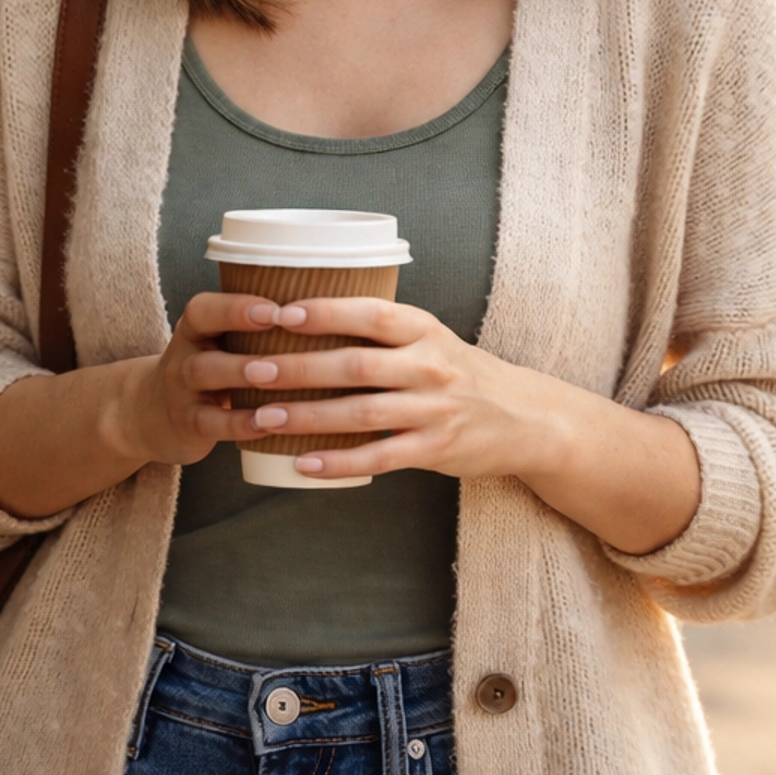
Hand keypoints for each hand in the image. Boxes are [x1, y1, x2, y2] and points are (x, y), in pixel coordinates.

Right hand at [103, 292, 317, 467]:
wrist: (152, 414)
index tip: (278, 306)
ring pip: (204, 373)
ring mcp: (181, 388)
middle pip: (202, 332)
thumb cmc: (212, 372)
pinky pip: (209, 422)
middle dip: (240, 327)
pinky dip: (238, 424)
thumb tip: (335, 309)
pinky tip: (268, 424)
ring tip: (274, 375)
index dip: (238, 304)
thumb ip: (262, 329)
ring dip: (240, 372)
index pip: (206, 305)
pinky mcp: (187, 423)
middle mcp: (185, 350)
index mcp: (198, 326)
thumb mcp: (222, 344)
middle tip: (280, 326)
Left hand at [217, 296, 700, 555]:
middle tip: (251, 370)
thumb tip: (306, 310)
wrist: (524, 418)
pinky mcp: (435, 450)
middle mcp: (430, 366)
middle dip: (298, 368)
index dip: (325, 312)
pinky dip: (338, 463)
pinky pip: (379, 458)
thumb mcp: (431, 338)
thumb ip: (381, 329)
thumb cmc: (460, 373)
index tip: (280, 313)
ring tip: (262, 418)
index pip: (370, 314)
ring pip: (360, 413)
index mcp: (424, 330)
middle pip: (355, 365)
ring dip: (307, 417)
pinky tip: (302, 465)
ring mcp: (434, 410)